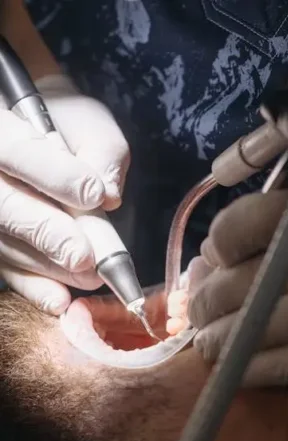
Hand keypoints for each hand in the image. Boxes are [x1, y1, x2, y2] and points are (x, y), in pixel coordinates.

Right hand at [0, 74, 129, 313]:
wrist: (39, 130)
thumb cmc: (68, 125)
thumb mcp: (91, 124)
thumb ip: (101, 153)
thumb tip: (108, 197)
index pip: (15, 150)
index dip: (53, 175)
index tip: (95, 196)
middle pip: (3, 204)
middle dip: (47, 233)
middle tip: (84, 256)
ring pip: (3, 240)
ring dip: (47, 264)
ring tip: (89, 275)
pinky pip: (3, 265)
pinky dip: (32, 285)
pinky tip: (59, 300)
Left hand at [174, 189, 287, 421]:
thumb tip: (210, 255)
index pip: (245, 222)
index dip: (219, 245)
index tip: (219, 259)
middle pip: (237, 282)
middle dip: (208, 300)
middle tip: (201, 309)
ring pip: (246, 328)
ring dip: (216, 339)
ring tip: (210, 339)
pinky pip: (267, 366)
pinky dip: (242, 368)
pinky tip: (237, 365)